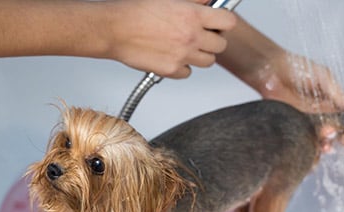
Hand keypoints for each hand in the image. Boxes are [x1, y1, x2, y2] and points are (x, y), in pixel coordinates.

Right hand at [107, 0, 236, 78]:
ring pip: (208, 62)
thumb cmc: (136, 11)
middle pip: (220, 45)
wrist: (115, 29)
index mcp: (193, 15)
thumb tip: (208, 3)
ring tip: (187, 47)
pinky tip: (173, 57)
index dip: (224, 22)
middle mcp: (191, 37)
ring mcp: (183, 55)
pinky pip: (188, 73)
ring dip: (201, 55)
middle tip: (201, 36)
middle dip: (213, 40)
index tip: (218, 23)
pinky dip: (183, 68)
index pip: (228, 22)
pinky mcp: (171, 70)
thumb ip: (194, 1)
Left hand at [257, 52, 343, 153]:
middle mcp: (322, 114)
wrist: (271, 71)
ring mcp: (308, 122)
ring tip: (331, 137)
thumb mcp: (324, 79)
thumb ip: (339, 95)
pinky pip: (306, 140)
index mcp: (333, 102)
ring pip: (323, 138)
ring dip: (330, 142)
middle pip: (340, 133)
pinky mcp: (294, 126)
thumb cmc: (297, 68)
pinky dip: (313, 146)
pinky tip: (319, 146)